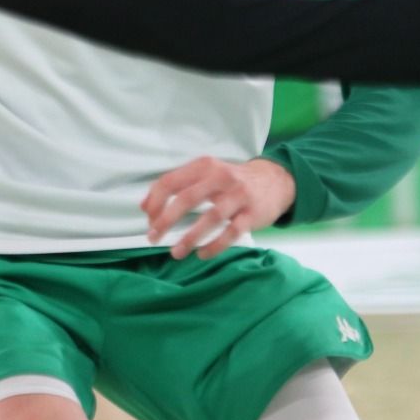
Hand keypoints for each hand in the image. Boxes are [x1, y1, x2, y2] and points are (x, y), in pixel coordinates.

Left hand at [142, 156, 296, 259]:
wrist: (275, 181)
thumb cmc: (231, 181)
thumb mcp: (205, 174)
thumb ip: (177, 186)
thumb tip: (144, 206)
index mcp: (204, 166)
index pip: (171, 181)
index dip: (156, 201)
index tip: (148, 219)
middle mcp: (221, 177)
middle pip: (187, 199)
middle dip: (166, 220)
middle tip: (153, 237)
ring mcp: (239, 196)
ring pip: (211, 217)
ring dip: (190, 237)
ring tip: (176, 253)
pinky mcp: (252, 214)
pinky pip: (231, 233)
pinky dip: (214, 246)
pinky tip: (201, 254)